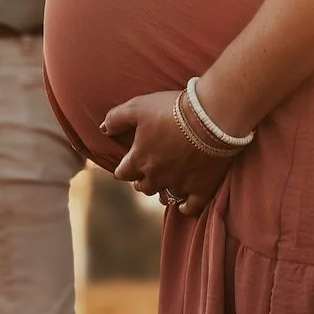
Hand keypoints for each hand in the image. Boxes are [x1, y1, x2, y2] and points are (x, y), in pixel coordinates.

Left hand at [100, 90, 234, 217]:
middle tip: (146, 172)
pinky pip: (190, 207)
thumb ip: (116, 118)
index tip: (125, 166)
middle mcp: (156, 176)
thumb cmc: (172, 109)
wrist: (210, 116)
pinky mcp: (201, 188)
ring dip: (162, 191)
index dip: (124, 169)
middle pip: (143, 186)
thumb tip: (103, 128)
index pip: (123, 173)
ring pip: (165, 197)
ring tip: (165, 183)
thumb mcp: (138, 106)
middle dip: (141, 180)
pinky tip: (184, 203)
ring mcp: (179, 184)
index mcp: (139, 159)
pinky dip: (185, 207)